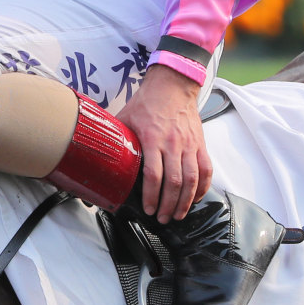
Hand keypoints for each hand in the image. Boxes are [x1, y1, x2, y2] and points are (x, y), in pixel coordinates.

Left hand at [115, 65, 212, 222]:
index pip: (153, 174)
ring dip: (186, 201)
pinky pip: (206, 169)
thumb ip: (116, 139)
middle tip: (163, 219)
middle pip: (175, 182)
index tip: (149, 209)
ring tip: (178, 215)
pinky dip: (203, 187)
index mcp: (152, 139)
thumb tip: (97, 157)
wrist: (172, 85)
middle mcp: (173, 144)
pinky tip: (195, 198)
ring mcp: (189, 144)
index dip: (152, 196)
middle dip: (169, 205)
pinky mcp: (200, 144)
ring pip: (193, 179)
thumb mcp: (125, 119)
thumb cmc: (146, 103)